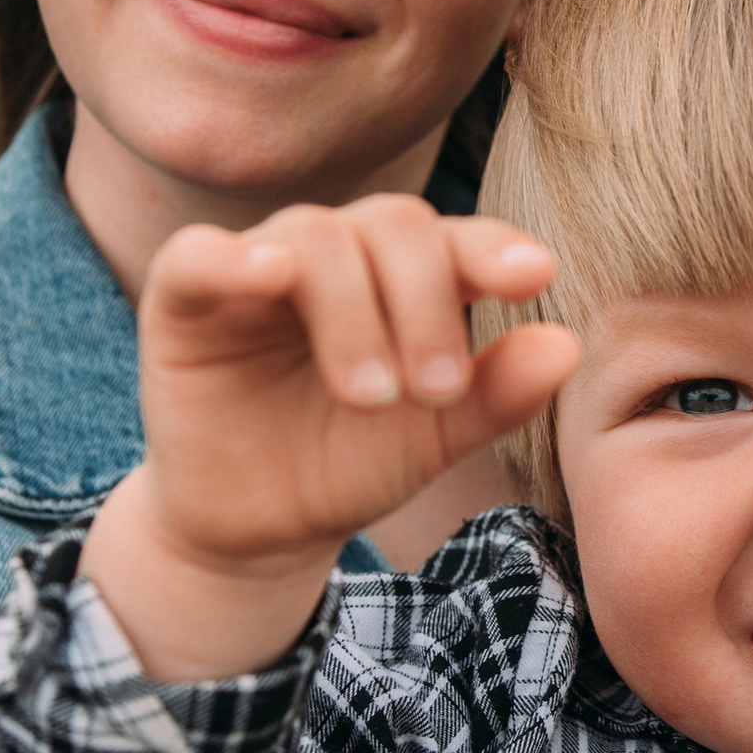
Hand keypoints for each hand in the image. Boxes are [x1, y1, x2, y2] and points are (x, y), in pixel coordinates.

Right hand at [86, 197, 576, 679]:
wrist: (256, 528)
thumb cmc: (348, 465)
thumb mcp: (432, 440)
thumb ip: (496, 394)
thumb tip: (567, 345)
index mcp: (406, 277)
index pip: (456, 240)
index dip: (494, 248)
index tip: (535, 275)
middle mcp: (338, 255)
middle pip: (393, 224)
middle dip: (426, 300)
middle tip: (437, 391)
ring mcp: (260, 264)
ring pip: (316, 236)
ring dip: (353, 311)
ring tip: (373, 395)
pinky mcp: (185, 296)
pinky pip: (201, 254)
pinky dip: (236, 258)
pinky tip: (270, 275)